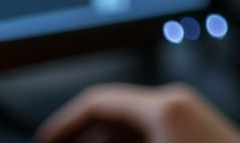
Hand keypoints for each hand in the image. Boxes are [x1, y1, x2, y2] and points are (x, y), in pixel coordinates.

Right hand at [35, 82, 239, 142]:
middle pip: (114, 115)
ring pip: (133, 129)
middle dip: (84, 139)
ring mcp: (190, 118)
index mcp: (163, 105)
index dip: (62, 124)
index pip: (97, 101)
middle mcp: (177, 104)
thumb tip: (73, 142)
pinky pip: (153, 137)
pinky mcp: (198, 134)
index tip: (42, 142)